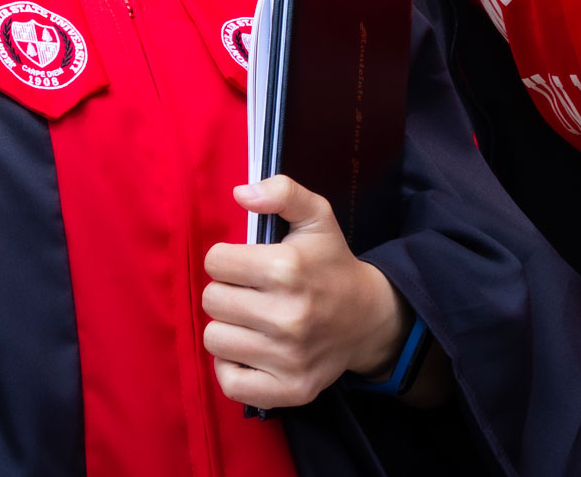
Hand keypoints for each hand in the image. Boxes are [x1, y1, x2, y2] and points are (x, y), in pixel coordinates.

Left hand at [200, 177, 412, 409]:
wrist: (368, 319)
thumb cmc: (331, 264)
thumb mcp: (316, 216)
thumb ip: (282, 191)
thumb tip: (241, 193)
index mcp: (287, 268)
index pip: (215, 261)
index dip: (227, 259)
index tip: (247, 264)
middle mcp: (287, 316)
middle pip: (212, 300)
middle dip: (226, 291)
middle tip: (251, 293)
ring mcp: (289, 358)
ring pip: (215, 339)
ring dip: (228, 328)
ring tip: (251, 320)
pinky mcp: (290, 389)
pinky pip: (230, 382)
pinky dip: (232, 367)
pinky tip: (250, 350)